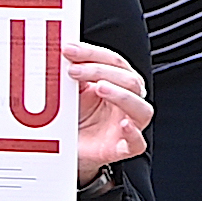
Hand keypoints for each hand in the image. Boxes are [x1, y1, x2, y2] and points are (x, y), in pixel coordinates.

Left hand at [67, 41, 152, 173]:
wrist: (68, 150)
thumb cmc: (74, 119)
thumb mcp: (70, 93)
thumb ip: (71, 75)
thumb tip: (61, 54)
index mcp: (118, 83)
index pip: (114, 62)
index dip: (93, 53)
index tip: (69, 50)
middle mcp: (128, 102)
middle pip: (129, 80)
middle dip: (100, 70)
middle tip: (73, 70)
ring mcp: (129, 125)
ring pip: (141, 107)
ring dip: (121, 95)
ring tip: (99, 87)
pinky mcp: (124, 148)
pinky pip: (137, 142)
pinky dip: (133, 133)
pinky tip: (123, 124)